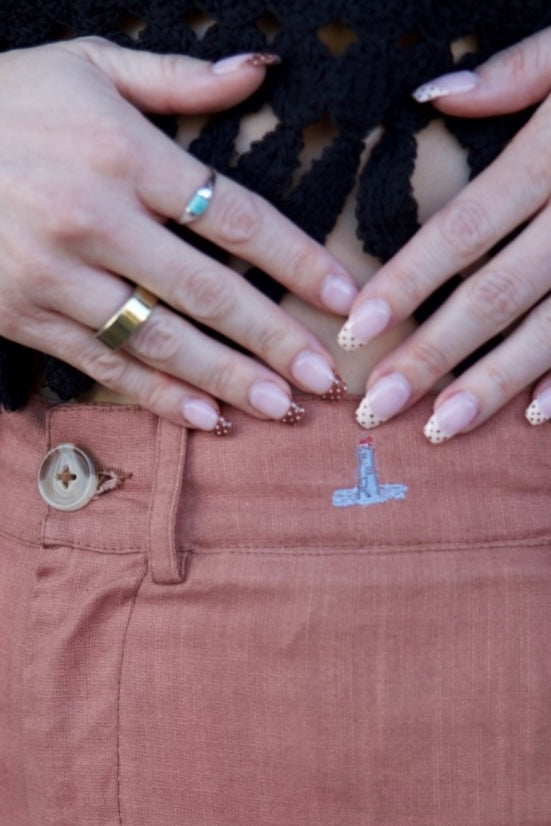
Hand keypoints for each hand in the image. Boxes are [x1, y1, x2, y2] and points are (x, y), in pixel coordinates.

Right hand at [0, 38, 356, 431]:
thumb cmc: (4, 101)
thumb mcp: (86, 66)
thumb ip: (177, 77)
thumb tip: (260, 70)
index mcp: (125, 153)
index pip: (235, 216)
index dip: (297, 261)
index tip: (345, 298)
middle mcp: (97, 218)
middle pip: (209, 292)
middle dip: (275, 340)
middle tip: (325, 379)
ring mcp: (58, 275)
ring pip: (161, 340)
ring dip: (229, 380)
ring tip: (282, 410)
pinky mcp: (25, 316)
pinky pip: (103, 365)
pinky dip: (157, 396)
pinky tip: (206, 420)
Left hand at [338, 27, 550, 442]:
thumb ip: (516, 75)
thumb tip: (434, 96)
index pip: (464, 230)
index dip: (407, 282)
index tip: (357, 328)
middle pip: (495, 294)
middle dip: (433, 354)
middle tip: (379, 404)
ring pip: (550, 327)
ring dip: (494, 383)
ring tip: (442, 427)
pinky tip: (536, 415)